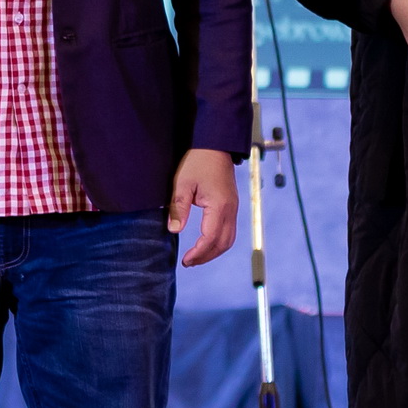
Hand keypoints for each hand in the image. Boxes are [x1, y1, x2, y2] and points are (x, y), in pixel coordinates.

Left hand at [168, 146, 238, 267]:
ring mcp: (233, 208)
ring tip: (197, 257)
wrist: (215, 145)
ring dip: (214, 251)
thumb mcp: (182, 183)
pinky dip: (218, 242)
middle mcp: (230, 210)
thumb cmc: (198, 161)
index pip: (210, 238)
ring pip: (229, 239)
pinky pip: (229, 230)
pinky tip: (206, 243)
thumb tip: (174, 230)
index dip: (198, 253)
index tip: (186, 261)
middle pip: (223, 243)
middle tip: (189, 262)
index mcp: (219, 205)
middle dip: (206, 256)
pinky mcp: (232, 206)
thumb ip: (179, 208)